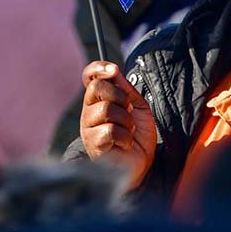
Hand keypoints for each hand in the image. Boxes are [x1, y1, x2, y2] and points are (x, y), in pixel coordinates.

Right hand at [80, 61, 156, 188]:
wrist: (142, 164)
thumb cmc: (139, 136)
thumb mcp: (138, 106)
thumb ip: (125, 89)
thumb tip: (113, 69)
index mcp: (99, 100)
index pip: (89, 76)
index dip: (98, 68)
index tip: (113, 70)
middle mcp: (89, 111)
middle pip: (97, 87)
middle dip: (121, 97)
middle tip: (128, 112)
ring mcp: (88, 128)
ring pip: (106, 108)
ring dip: (126, 121)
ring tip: (129, 132)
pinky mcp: (92, 144)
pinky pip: (109, 130)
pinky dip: (125, 137)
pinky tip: (124, 144)